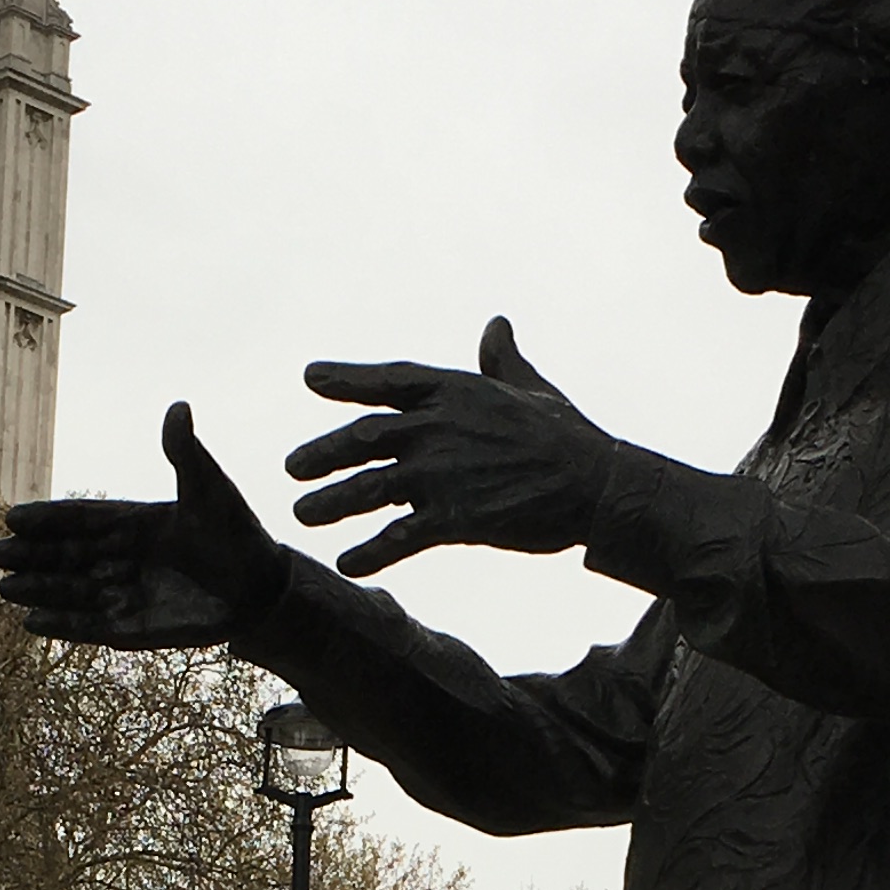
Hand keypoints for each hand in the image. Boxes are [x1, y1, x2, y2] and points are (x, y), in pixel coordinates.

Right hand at [0, 405, 282, 648]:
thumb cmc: (236, 532)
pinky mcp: (135, 628)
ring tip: (6, 588)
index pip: (82, 520)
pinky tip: (31, 623)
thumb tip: (179, 408)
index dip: (50, 519)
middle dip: (34, 556)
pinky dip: (64, 626)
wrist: (261, 586)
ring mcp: (126, 594)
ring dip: (40, 591)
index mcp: (132, 522)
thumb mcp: (210, 489)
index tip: (15, 517)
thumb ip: (186, 454)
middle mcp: (122, 558)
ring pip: (73, 592)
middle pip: (68, 557)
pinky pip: (93, 627)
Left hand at [288, 319, 618, 577]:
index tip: (312, 378)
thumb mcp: (531, 388)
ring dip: (332, 502)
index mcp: (456, 391)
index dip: (349, 379)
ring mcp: (444, 474)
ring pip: (370, 488)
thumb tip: (496, 325)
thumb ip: (502, 360)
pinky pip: (400, 538)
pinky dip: (370, 553)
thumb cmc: (567, 435)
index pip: (391, 381)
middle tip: (292, 467)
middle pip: (365, 437)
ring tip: (303, 514)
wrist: (597, 484)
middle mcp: (440, 429)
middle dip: (324, 452)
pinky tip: (347, 564)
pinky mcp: (457, 518)